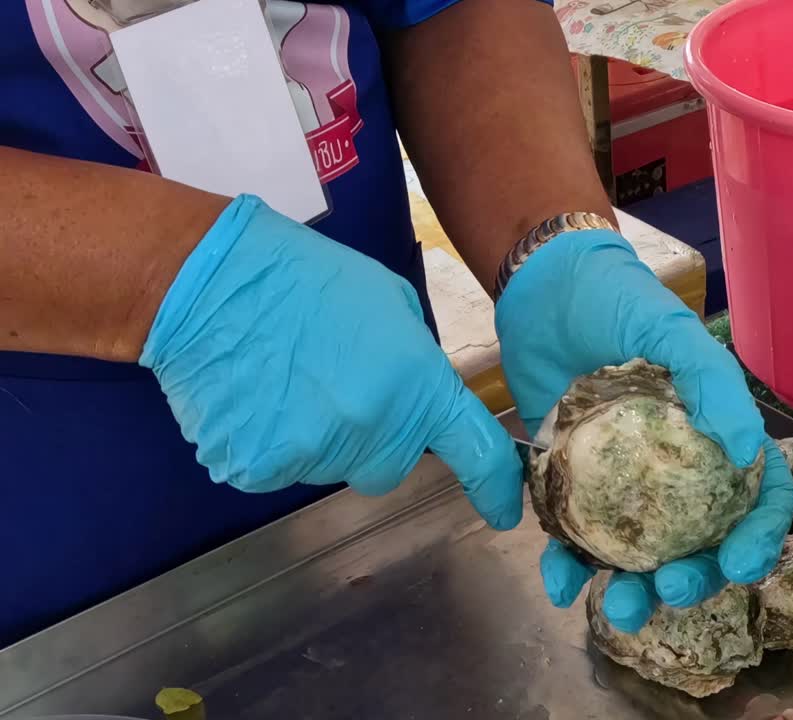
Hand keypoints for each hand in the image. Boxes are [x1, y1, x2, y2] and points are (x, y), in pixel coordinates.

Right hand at [140, 195, 522, 528]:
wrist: (210, 282)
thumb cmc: (306, 280)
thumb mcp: (391, 307)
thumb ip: (415, 367)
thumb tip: (415, 399)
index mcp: (416, 386)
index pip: (474, 452)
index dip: (494, 487)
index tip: (504, 511)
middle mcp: (373, 431)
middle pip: (389, 466)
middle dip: (375, 439)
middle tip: (338, 386)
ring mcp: (313, 456)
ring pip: (331, 466)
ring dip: (318, 436)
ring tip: (287, 379)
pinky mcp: (258, 470)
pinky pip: (278, 469)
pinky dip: (270, 442)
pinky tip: (255, 396)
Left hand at [495, 229, 792, 630]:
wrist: (540, 288)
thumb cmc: (618, 300)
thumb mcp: (671, 331)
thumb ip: (713, 382)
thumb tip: (748, 450)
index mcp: (714, 438)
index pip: (756, 497)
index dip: (759, 536)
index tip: (742, 563)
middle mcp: (674, 471)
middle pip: (700, 544)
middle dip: (695, 579)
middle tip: (669, 588)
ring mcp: (621, 484)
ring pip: (639, 556)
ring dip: (633, 592)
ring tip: (617, 609)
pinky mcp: (569, 486)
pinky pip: (574, 539)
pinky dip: (569, 567)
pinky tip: (559, 584)